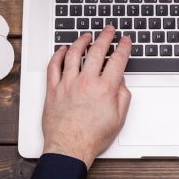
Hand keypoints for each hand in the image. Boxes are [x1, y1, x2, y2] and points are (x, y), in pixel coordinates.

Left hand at [42, 25, 131, 168]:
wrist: (69, 147)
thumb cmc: (92, 137)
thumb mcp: (118, 118)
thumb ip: (123, 96)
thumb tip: (121, 82)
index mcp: (105, 89)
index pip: (117, 60)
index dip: (123, 47)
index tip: (125, 40)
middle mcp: (86, 82)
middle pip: (97, 51)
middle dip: (105, 36)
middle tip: (108, 30)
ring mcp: (67, 84)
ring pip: (74, 54)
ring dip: (82, 41)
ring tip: (87, 36)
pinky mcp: (53, 89)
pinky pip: (54, 66)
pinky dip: (58, 54)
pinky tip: (63, 49)